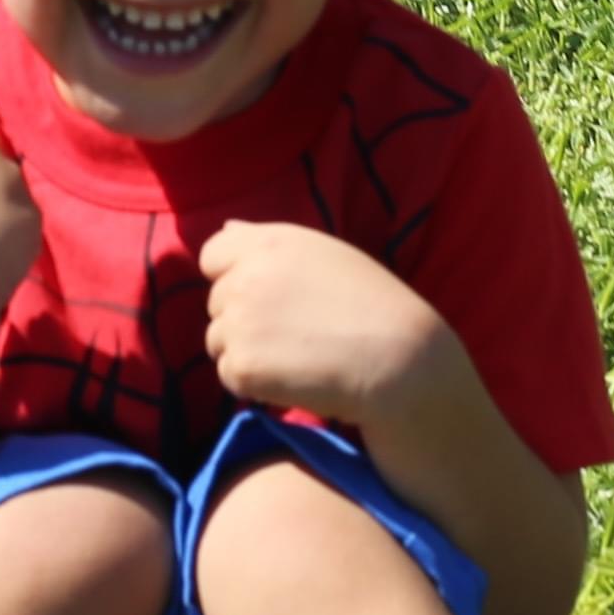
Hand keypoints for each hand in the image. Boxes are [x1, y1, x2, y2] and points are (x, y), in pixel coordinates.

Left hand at [199, 221, 456, 425]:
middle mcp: (246, 277)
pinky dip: (255, 385)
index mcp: (269, 243)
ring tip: (299, 358)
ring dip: (248, 353)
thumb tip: (225, 229)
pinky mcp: (242, 366)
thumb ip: (269, 242)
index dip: (231, 276)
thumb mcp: (326, 255)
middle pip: (215, 303)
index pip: (213, 255)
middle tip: (296, 333)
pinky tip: (296, 379)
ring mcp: (239, 322)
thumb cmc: (374, 306)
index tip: (265, 297)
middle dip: (244, 319)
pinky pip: (230, 377)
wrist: (400, 361)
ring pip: (219, 342)